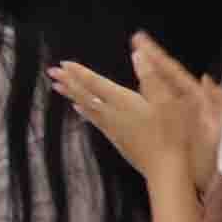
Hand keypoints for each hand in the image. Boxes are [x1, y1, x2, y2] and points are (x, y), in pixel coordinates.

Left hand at [52, 32, 221, 188]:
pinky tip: (79, 109)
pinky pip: (94, 120)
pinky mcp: (116, 139)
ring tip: (58, 87)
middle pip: (85, 94)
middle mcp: (113, 113)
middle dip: (68, 82)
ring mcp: (113, 128)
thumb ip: (150, 76)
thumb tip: (138, 53)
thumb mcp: (167, 100)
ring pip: (86, 107)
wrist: (165, 168)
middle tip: (50, 72)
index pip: (95, 83)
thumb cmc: (171, 133)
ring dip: (72, 95)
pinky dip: (84, 111)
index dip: (79, 72)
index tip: (62, 64)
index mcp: (124, 101)